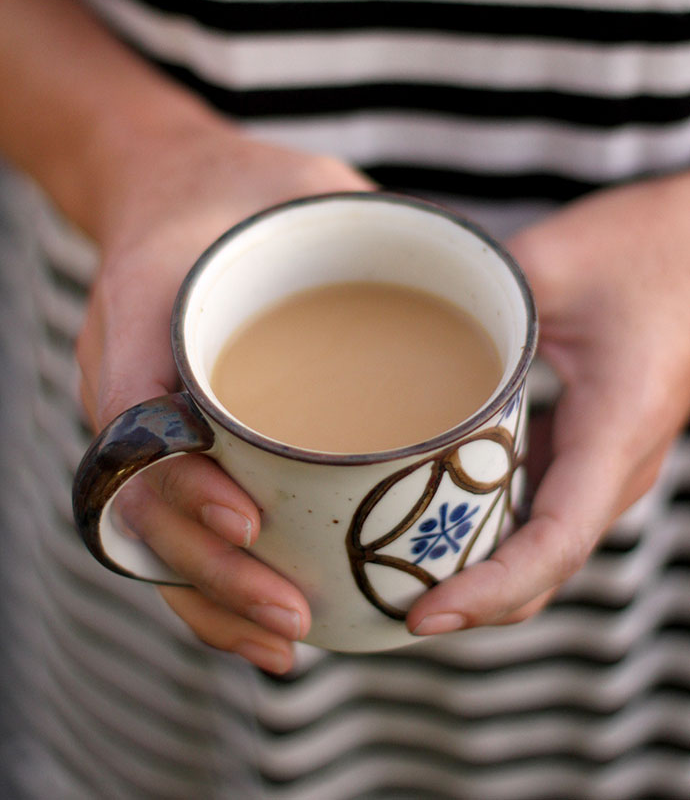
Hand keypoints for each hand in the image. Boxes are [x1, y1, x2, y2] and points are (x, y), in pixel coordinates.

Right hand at [77, 115, 372, 672]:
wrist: (182, 198)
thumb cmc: (239, 196)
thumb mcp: (295, 190)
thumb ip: (352, 221)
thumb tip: (451, 278)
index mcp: (143, 328)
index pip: (136, 428)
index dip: (182, 487)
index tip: (246, 516)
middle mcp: (132, 394)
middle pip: (145, 510)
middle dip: (214, 572)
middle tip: (292, 611)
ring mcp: (150, 430)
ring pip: (160, 538)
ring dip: (217, 601)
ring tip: (290, 640)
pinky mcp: (184, 446)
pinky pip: (186, 526)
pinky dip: (220, 585)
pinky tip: (278, 622)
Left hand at [407, 172, 689, 635]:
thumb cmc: (647, 248)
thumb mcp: (551, 260)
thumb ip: (470, 297)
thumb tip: (386, 315)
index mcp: (617, 427)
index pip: (556, 543)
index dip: (491, 591)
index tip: (425, 613)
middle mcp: (618, 462)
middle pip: (547, 566)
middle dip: (474, 599)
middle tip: (388, 600)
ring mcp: (607, 458)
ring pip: (545, 544)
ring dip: (482, 569)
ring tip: (401, 569)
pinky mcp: (592, 443)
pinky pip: (544, 506)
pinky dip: (495, 526)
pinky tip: (438, 507)